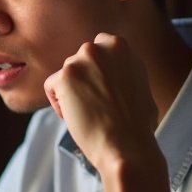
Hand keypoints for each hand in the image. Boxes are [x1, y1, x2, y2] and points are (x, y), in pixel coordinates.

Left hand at [43, 34, 158, 174]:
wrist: (126, 145)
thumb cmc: (137, 125)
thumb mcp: (140, 85)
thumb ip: (125, 72)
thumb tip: (115, 76)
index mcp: (120, 47)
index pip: (98, 48)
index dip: (97, 71)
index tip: (101, 88)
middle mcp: (100, 48)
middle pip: (79, 61)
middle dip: (83, 81)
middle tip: (94, 104)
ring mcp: (81, 61)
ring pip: (66, 75)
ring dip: (71, 93)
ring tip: (88, 113)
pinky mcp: (64, 77)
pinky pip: (51, 87)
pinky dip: (59, 104)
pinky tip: (75, 117)